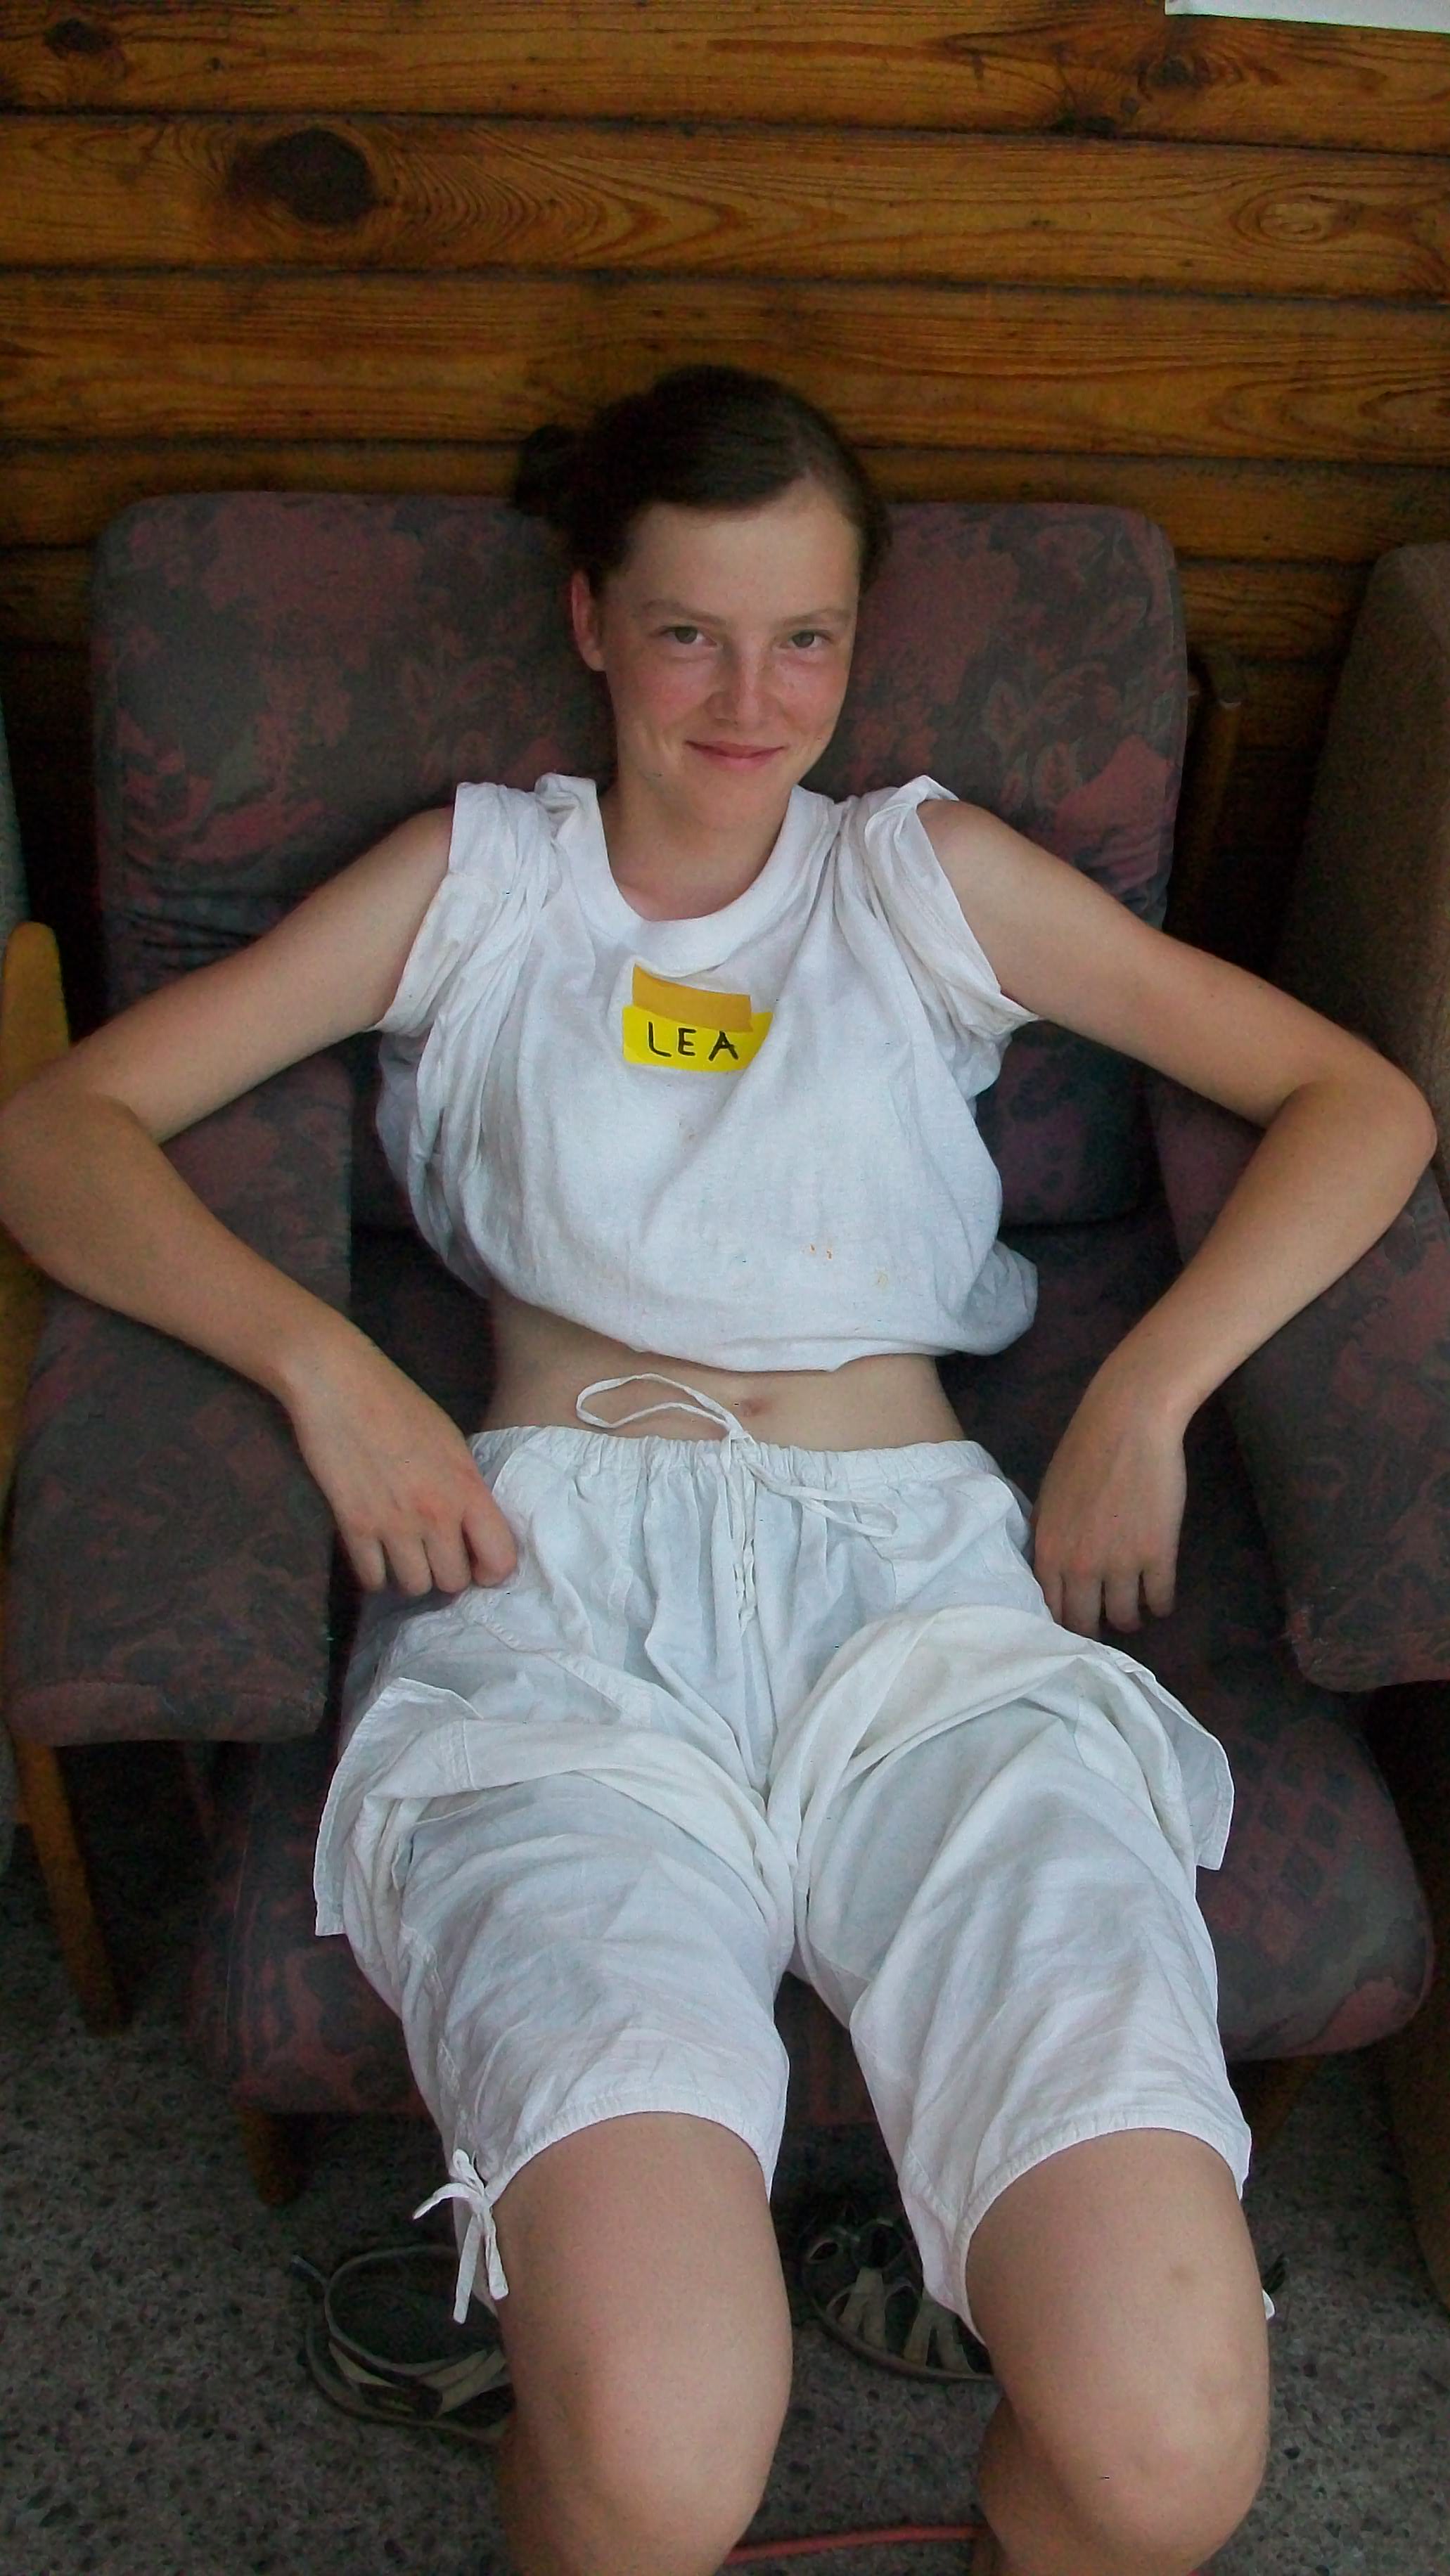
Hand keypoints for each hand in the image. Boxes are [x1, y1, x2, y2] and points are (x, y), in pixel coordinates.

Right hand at [284, 1330, 516, 1596]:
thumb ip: (464, 1486)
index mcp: (467, 1487)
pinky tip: (374, 1553)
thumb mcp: (450, 1442)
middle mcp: (437, 1513)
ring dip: (410, 1575)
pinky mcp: (354, 1526)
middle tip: (433, 1555)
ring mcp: (394, 1523)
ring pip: (414, 1587)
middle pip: (454, 1582)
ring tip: (402, 1554)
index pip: (500, 1558)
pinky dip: (375, 1574)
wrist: (339, 1383)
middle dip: (446, 1573)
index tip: (477, 1562)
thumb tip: (471, 1527)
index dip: (491, 1569)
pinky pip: (373, 1579)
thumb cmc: (398, 1403)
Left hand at [1030, 1368, 1186, 1639]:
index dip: (1063, 1620)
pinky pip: (1160, 1599)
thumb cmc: (1083, 1453)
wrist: (1127, 1424)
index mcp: (1048, 1551)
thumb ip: (1048, 1537)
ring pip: (1125, 1617)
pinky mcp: (1158, 1556)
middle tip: (1104, 1624)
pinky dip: (1161, 1604)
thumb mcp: (1048, 1498)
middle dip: (1095, 1628)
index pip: (1050, 1609)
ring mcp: (1120, 1564)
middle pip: (1086, 1623)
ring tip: (1136, 1613)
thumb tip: (1048, 1566)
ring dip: (1131, 1619)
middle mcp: (1080, 1567)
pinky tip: (1161, 1600)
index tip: (1074, 1620)